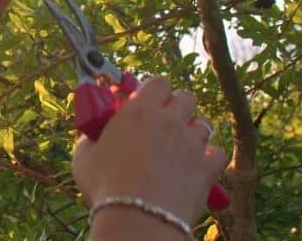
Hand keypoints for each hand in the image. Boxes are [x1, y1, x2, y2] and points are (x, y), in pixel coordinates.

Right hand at [72, 77, 226, 232]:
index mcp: (139, 110)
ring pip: (203, 124)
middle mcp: (170, 120)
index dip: (154, 90)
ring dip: (192, 132)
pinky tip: (196, 166)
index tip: (145, 101)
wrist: (137, 220)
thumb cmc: (106, 188)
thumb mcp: (84, 158)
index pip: (158, 82)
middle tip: (164, 122)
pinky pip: (218, 153)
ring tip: (179, 148)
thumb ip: (91, 139)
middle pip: (186, 97)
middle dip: (178, 106)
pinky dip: (209, 158)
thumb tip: (92, 137)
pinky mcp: (208, 167)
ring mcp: (191, 143)